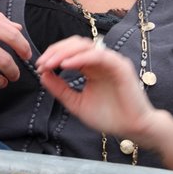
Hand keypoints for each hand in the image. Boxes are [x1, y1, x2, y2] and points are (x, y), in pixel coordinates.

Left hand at [36, 36, 157, 139]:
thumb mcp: (76, 103)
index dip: (53, 55)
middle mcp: (101, 60)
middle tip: (41, 63)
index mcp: (91, 67)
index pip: (70, 51)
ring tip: (50, 63)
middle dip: (55, 51)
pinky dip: (80, 58)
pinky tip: (66, 65)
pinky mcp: (120, 66)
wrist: (132, 129)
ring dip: (64, 52)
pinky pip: (97, 56)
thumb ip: (60, 89)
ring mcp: (111, 61)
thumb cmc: (109, 117)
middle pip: (75, 44)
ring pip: (85, 46)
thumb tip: (42, 75)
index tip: (39, 67)